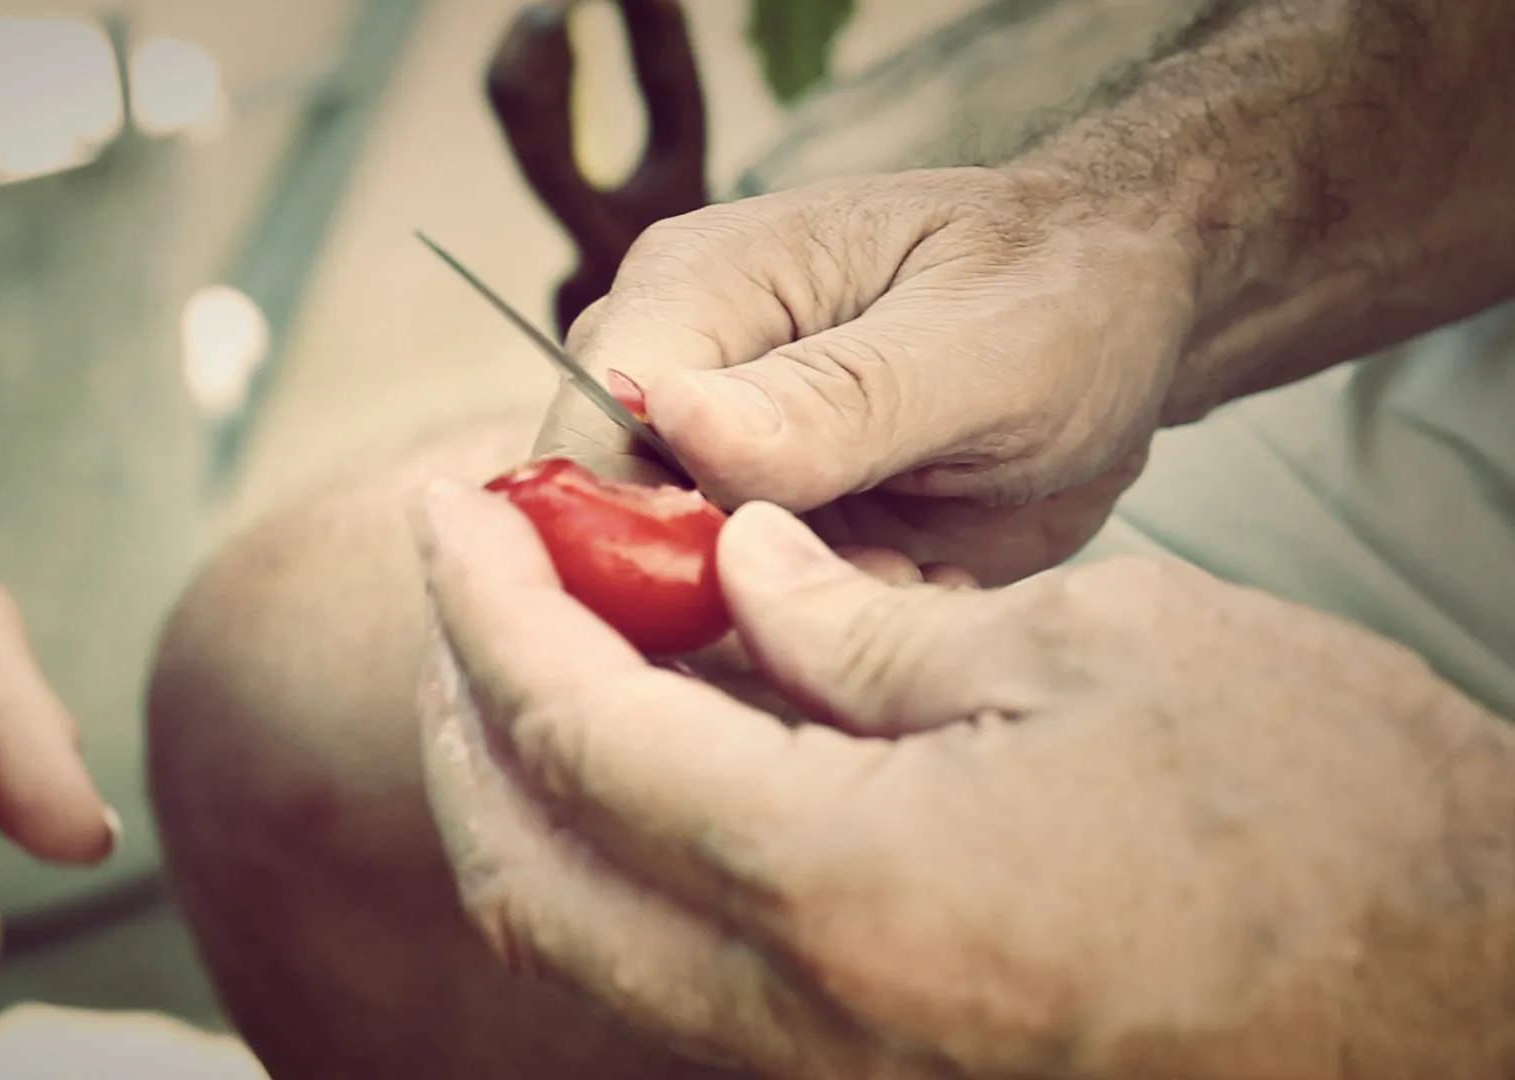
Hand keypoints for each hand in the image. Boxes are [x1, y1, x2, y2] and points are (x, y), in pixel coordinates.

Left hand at [412, 478, 1514, 1078]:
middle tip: (469, 572)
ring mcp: (835, 1065)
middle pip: (529, 864)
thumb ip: (866, 621)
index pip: (573, 731)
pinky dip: (624, 841)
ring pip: (588, 935)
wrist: (1458, 997)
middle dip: (464, 704)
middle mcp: (808, 1014)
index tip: (452, 503)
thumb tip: (735, 571)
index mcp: (848, 888)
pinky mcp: (873, 1072)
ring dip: (526, 778)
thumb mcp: (1091, 644)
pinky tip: (656, 730)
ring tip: (539, 634)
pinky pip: (681, 964)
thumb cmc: (1320, 811)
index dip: (488, 602)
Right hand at [539, 167, 1199, 583]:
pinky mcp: (759, 533)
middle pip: (612, 531)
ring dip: (797, 626)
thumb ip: (834, 395)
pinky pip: (752, 627)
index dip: (637, 531)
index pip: (586, 429)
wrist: (1127, 324)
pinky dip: (832, 641)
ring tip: (916, 585)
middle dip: (734, 598)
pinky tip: (918, 595)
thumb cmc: (1059, 293)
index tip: (763, 590)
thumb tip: (674, 416)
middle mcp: (676, 378)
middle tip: (881, 592)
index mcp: (696, 291)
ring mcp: (712, 464)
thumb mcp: (976, 346)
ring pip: (682, 599)